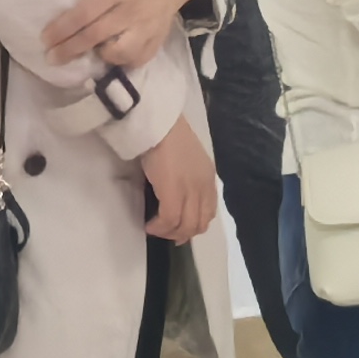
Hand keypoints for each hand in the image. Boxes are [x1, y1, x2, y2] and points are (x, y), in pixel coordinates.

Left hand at [45, 0, 200, 72]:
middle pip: (96, 35)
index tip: (45, 39)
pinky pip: (137, 60)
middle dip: (70, 49)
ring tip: (89, 55)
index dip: (63, 28)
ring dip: (101, 56)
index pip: (84, 12)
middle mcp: (130, 11)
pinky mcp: (156, 41)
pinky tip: (112, 57)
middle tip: (51, 58)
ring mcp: (145, 28)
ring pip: (120, 52)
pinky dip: (122, 62)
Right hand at [139, 116, 218, 241]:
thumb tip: (175, 193)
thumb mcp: (187, 159)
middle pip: (198, 224)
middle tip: (165, 233)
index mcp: (209, 179)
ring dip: (169, 233)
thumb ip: (188, 177)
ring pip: (186, 226)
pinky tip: (149, 225)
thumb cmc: (168, 135)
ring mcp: (190, 191)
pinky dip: (159, 227)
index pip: (209, 212)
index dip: (194, 226)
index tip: (179, 229)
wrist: (160, 124)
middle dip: (182, 234)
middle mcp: (204, 188)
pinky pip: (169, 220)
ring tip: (156, 229)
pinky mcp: (174, 193)